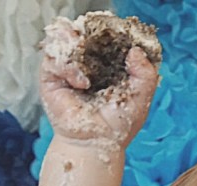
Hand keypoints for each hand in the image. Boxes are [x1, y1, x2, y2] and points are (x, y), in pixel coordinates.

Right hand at [40, 35, 158, 149]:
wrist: (97, 144)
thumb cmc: (118, 125)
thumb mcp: (141, 97)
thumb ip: (146, 73)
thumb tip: (135, 50)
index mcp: (107, 63)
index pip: (105, 35)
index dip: (110, 31)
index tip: (119, 36)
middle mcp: (86, 62)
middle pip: (82, 30)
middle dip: (90, 31)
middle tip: (99, 39)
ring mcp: (67, 68)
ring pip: (62, 36)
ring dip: (73, 41)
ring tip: (84, 54)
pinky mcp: (51, 77)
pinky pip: (54, 58)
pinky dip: (68, 66)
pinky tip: (82, 83)